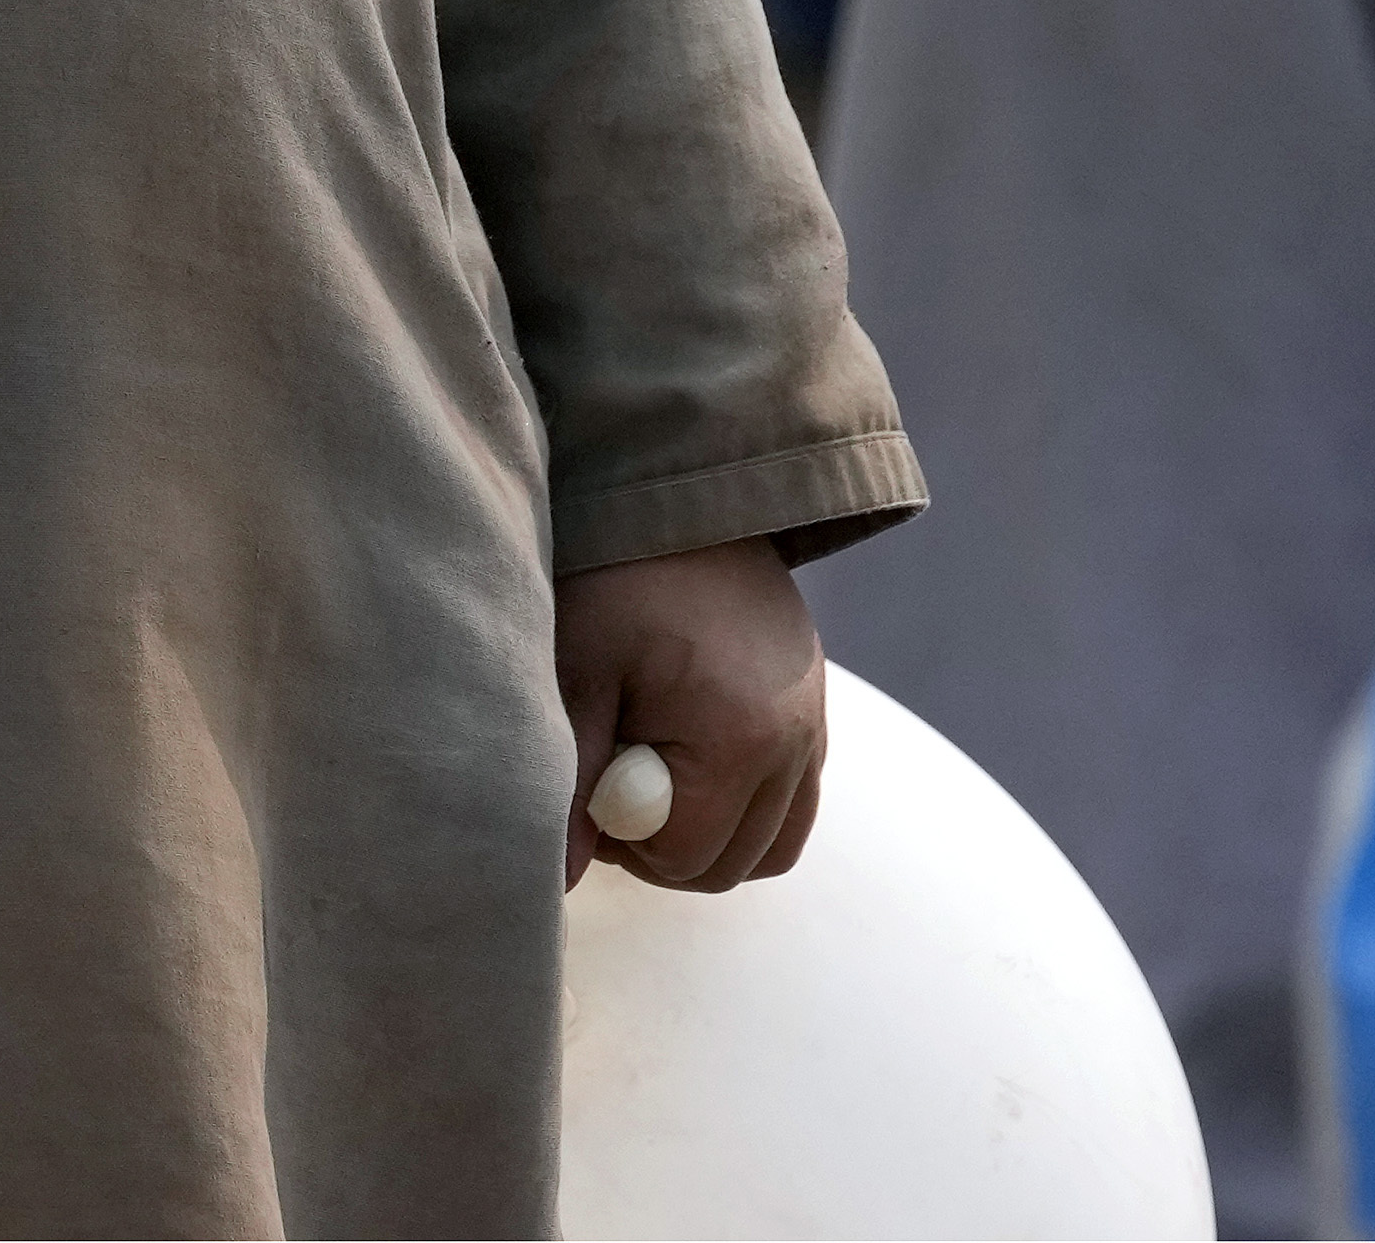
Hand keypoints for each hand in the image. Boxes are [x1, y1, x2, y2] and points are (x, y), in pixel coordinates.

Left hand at [556, 541, 826, 891]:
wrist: (683, 493)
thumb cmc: (617, 577)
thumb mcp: (579, 673)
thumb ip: (570, 783)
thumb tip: (556, 882)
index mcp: (743, 737)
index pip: (683, 857)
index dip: (621, 839)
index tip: (588, 782)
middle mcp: (798, 742)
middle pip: (729, 864)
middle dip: (662, 845)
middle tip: (611, 780)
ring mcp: (816, 727)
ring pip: (767, 846)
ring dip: (707, 832)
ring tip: (650, 771)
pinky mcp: (817, 711)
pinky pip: (792, 804)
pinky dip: (743, 806)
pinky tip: (687, 753)